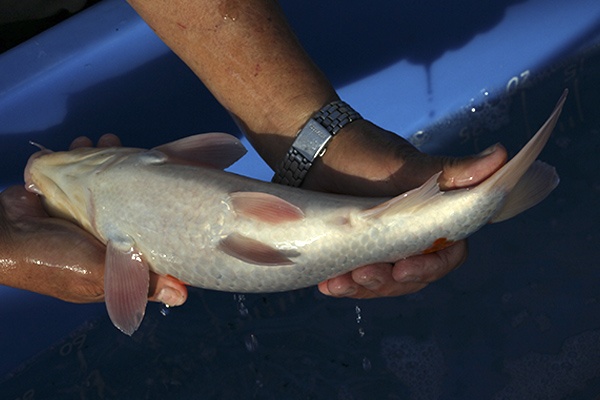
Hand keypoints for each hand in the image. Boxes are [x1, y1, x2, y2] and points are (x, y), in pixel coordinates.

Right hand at [0, 134, 186, 304]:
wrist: (2, 234)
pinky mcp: (58, 194)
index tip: (167, 187)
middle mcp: (98, 233)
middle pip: (127, 200)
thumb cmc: (52, 261)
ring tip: (107, 140)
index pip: (145, 235)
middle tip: (134, 151)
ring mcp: (77, 211)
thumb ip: (139, 282)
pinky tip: (83, 142)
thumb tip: (183, 295)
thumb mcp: (99, 275)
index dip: (158, 214)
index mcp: (112, 256)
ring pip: (103, 181)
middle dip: (132, 176)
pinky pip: (76, 170)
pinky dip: (79, 155)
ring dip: (106, 158)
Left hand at [308, 120, 507, 298]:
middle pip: (413, 276)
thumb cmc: (365, 153)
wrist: (315, 149)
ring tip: (340, 283)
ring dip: (364, 288)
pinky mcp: (354, 251)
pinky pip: (354, 278)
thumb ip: (451, 170)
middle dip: (389, 282)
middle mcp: (409, 236)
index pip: (448, 254)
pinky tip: (327, 286)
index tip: (405, 268)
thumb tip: (502, 156)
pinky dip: (343, 285)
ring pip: (383, 282)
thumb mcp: (404, 165)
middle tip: (363, 275)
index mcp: (432, 219)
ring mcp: (380, 246)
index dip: (431, 268)